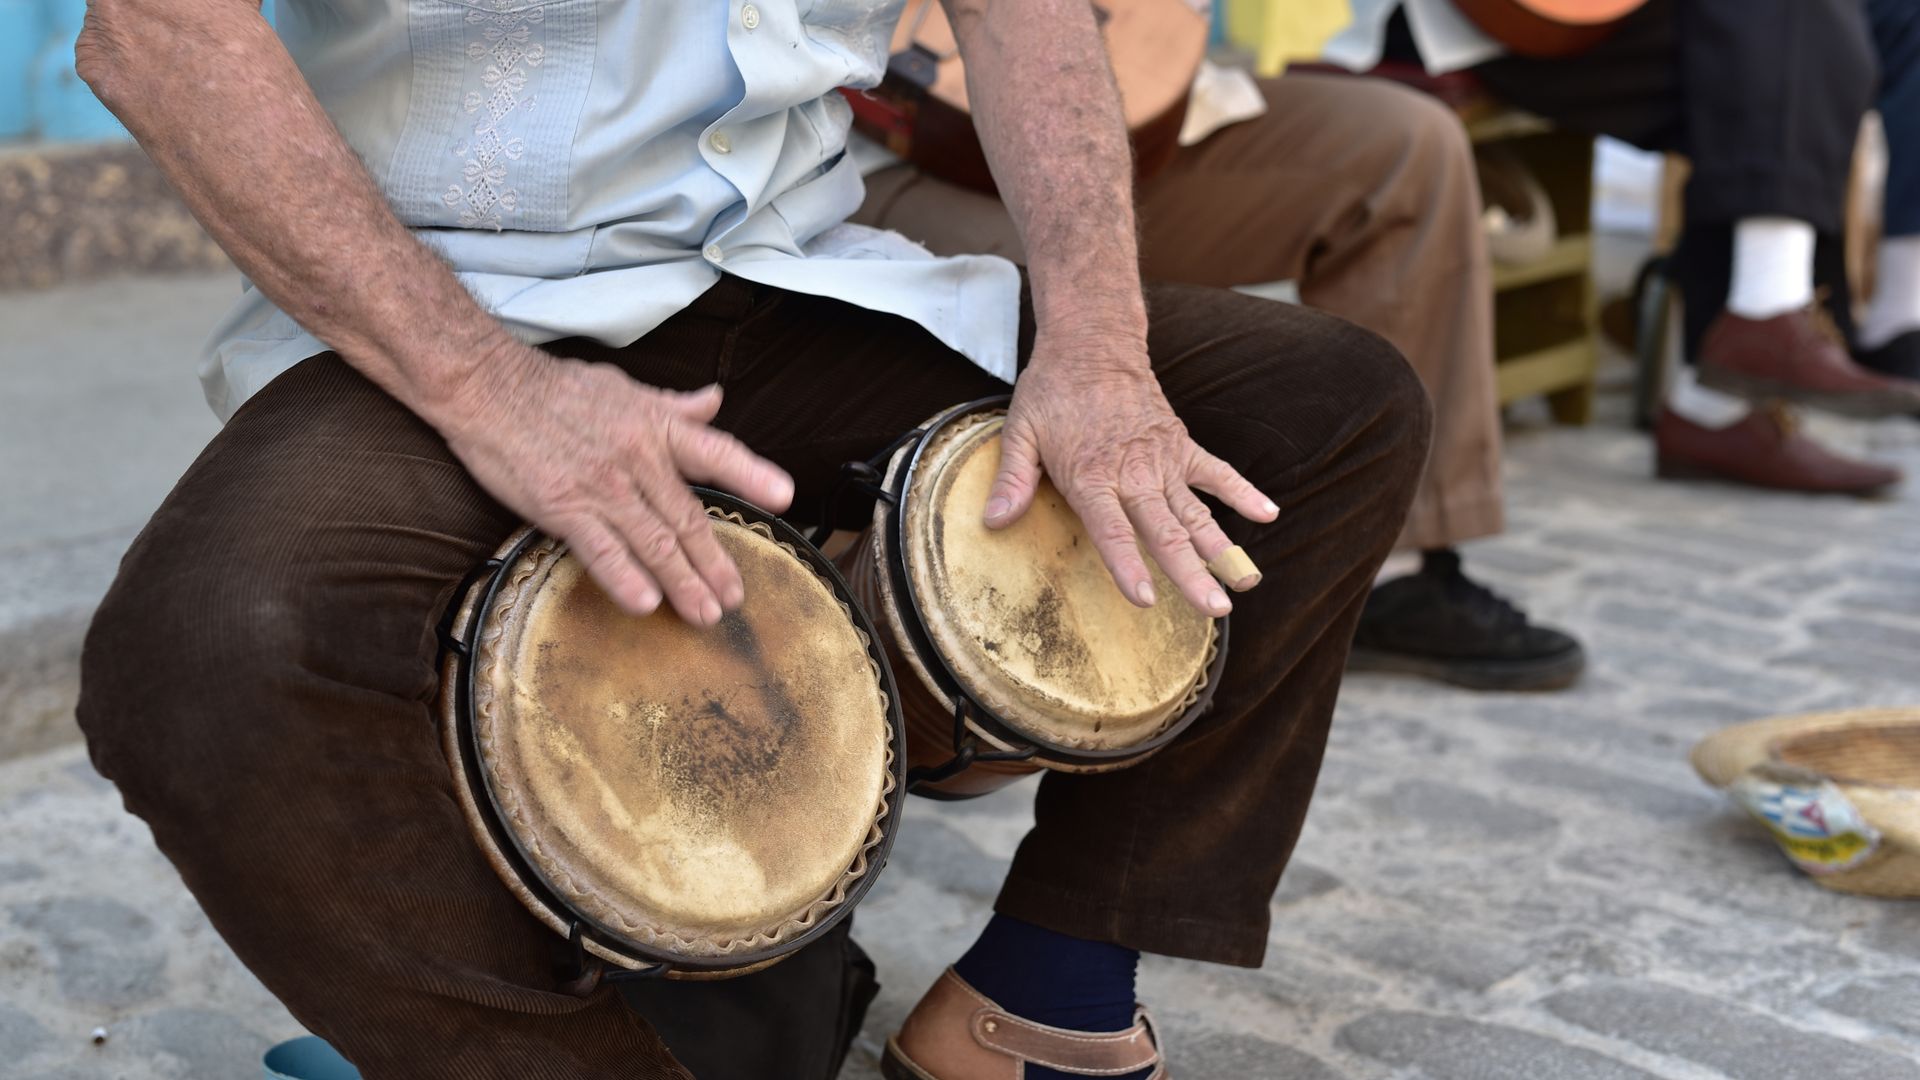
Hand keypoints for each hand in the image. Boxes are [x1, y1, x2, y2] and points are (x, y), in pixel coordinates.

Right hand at [433, 344, 793, 623]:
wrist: (488, 386)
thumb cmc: (556, 388)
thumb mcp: (624, 387)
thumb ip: (673, 403)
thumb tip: (715, 401)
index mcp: (656, 426)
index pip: (716, 450)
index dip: (752, 474)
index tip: (785, 496)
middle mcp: (637, 458)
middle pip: (688, 517)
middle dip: (715, 562)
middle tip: (735, 597)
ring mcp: (601, 485)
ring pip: (653, 542)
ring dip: (683, 583)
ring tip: (705, 614)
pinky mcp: (563, 505)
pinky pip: (601, 549)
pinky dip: (624, 578)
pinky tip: (645, 604)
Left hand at [985, 336, 1277, 615]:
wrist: (1092, 343)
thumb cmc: (1052, 393)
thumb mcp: (1019, 431)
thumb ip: (1012, 480)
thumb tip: (992, 523)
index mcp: (1091, 476)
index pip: (1112, 531)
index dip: (1129, 566)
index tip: (1146, 599)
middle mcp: (1133, 473)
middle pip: (1165, 532)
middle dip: (1191, 574)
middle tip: (1215, 609)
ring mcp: (1163, 460)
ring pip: (1196, 512)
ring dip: (1222, 548)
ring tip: (1246, 581)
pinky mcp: (1180, 445)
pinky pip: (1216, 472)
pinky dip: (1243, 492)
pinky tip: (1268, 515)